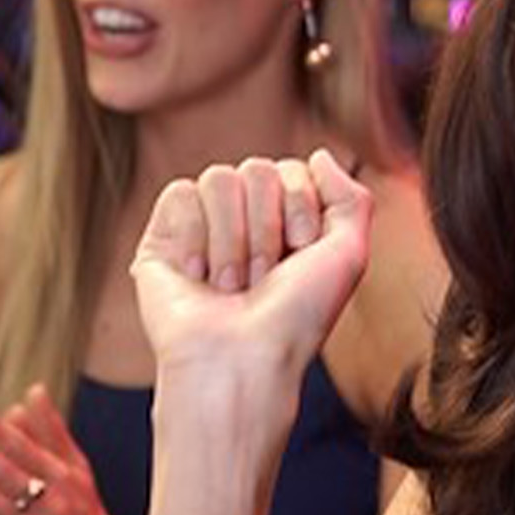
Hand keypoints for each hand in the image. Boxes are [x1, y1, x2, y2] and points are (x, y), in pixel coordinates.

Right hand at [130, 153, 371, 405]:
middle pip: (256, 168)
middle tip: (262, 280)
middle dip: (266, 229)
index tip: (299, 258)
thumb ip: (352, 198)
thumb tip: (318, 155)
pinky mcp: (162, 236)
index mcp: (286, 220)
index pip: (293, 169)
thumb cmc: (297, 317)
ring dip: (233, 241)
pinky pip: (181, 193)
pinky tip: (197, 276)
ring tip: (231, 285)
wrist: (243, 359)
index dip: (300, 212)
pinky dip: (195, 239)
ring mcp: (202, 225)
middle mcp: (245, 218)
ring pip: (219, 178)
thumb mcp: (349, 255)